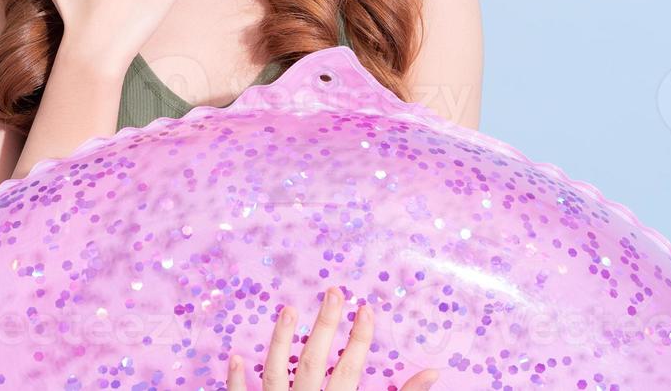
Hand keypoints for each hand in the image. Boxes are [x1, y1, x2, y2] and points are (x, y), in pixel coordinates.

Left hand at [226, 286, 440, 389]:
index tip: (367, 308)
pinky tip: (237, 355)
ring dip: (280, 339)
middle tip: (334, 291)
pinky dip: (237, 379)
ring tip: (287, 309)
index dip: (359, 338)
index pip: (349, 368)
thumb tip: (433, 373)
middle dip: (325, 325)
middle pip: (313, 360)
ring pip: (276, 371)